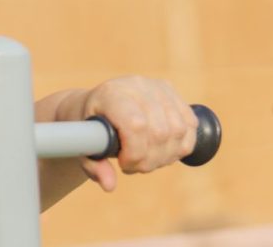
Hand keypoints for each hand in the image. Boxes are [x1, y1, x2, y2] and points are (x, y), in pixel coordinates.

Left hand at [57, 76, 198, 191]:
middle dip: (149, 160)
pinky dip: (179, 146)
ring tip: (146, 159)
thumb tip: (109, 186)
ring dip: (165, 156)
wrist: (96, 105)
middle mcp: (136, 86)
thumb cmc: (88, 128)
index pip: (136, 125)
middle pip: (160, 132)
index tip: (124, 164)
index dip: (136, 152)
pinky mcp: (171, 92)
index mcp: (110, 94)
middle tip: (134, 166)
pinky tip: (161, 151)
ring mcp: (157, 87)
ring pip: (178, 131)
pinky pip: (190, 126)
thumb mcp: (83, 146)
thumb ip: (94, 166)